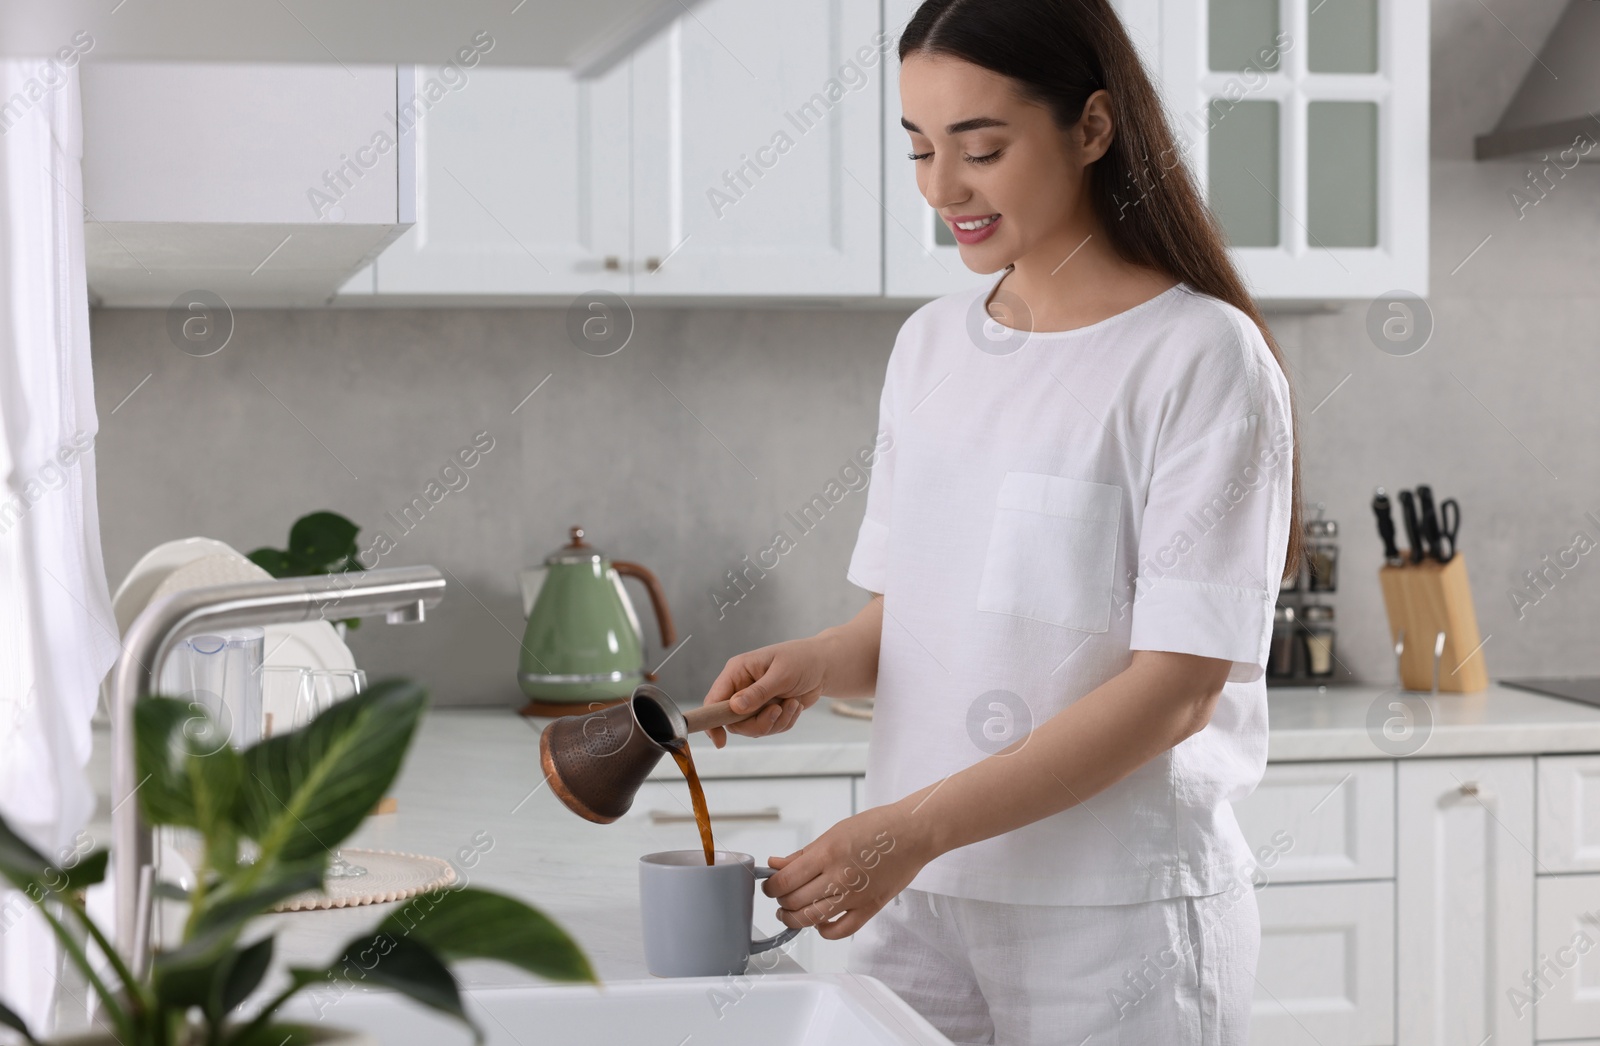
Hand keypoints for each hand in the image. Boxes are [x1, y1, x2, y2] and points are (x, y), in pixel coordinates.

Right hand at [700, 637, 830, 747]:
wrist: (825, 666)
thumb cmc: (802, 660)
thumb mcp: (781, 674)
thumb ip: (758, 692)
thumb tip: (734, 707)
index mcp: (738, 671)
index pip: (714, 699)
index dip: (713, 721)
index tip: (720, 741)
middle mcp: (742, 687)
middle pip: (734, 721)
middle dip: (758, 723)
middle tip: (777, 711)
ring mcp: (755, 701)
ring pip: (753, 728)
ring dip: (776, 722)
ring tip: (792, 703)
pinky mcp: (767, 711)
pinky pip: (770, 728)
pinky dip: (785, 722)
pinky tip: (796, 705)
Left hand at [762, 801, 930, 939]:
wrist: (912, 834)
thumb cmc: (876, 828)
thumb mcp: (832, 833)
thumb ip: (802, 854)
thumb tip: (776, 865)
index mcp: (826, 854)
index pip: (784, 882)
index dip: (771, 887)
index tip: (770, 885)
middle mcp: (838, 877)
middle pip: (794, 902)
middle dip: (781, 902)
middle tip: (781, 896)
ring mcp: (854, 896)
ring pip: (811, 919)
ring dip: (794, 918)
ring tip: (792, 911)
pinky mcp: (869, 909)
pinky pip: (839, 931)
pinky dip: (823, 931)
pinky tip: (819, 921)